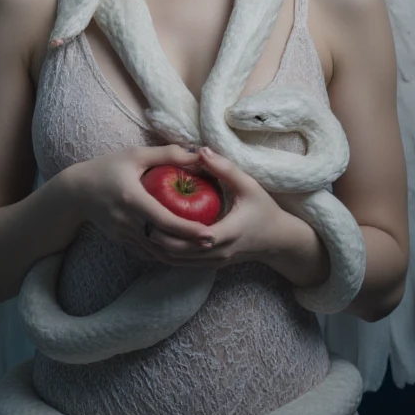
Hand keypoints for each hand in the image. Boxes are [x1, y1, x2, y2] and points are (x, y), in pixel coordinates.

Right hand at [64, 144, 215, 258]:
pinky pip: (147, 253)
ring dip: (180, 254)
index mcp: (132, 199)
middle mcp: (128, 222)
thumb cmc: (106, 168)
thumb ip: (167, 154)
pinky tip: (181, 251)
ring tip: (202, 249)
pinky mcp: (122, 242)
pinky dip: (165, 254)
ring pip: (156, 253)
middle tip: (214, 242)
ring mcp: (124, 235)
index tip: (209, 233)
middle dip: (190, 246)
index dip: (188, 229)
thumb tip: (198, 154)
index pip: (164, 221)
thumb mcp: (135, 155)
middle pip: (163, 243)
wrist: (75, 193)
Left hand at [142, 146, 288, 267]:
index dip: (169, 228)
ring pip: (177, 262)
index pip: (191, 235)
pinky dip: (166, 254)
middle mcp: (217, 252)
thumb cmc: (264, 210)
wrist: (278, 241)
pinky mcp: (210, 264)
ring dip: (157, 249)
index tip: (149, 212)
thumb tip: (201, 150)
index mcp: (227, 233)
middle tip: (136, 220)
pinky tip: (153, 240)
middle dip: (155, 240)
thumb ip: (225, 168)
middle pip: (178, 253)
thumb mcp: (249, 185)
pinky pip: (182, 263)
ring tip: (139, 230)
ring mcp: (213, 262)